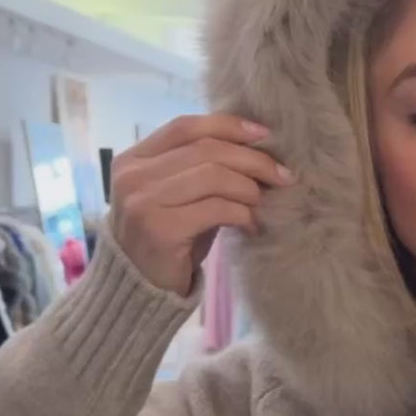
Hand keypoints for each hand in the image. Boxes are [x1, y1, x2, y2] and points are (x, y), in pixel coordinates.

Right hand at [110, 114, 293, 297]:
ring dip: (248, 188)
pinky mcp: (161, 230)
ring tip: (263, 203)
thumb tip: (256, 150)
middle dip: (251, 159)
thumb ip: (201, 170)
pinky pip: (216, 209)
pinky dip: (242, 214)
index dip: (227, 126)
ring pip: (213, 176)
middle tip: (282, 175)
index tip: (263, 135)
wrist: (140, 290)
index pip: (185, 127)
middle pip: (205, 149)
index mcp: (133, 160)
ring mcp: (143, 202)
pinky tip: (251, 226)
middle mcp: (133, 176)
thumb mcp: (178, 196)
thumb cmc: (167, 240)